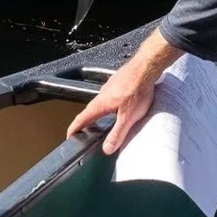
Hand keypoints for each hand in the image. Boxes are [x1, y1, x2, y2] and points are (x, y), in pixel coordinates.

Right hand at [66, 29, 183, 152]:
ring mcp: (110, 86)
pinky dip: (109, 105)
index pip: (82, 119)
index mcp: (100, 104)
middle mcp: (102, 94)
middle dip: (86, 122)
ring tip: (102, 122)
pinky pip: (110, 96)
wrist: (146, 67)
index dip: (74, 129)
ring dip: (98, 113)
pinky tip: (118, 107)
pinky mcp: (119, 82)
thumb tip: (106, 149)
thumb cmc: (138, 90)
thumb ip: (117, 133)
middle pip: (90, 110)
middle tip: (84, 132)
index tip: (69, 136)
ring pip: (101, 102)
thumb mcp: (128, 117)